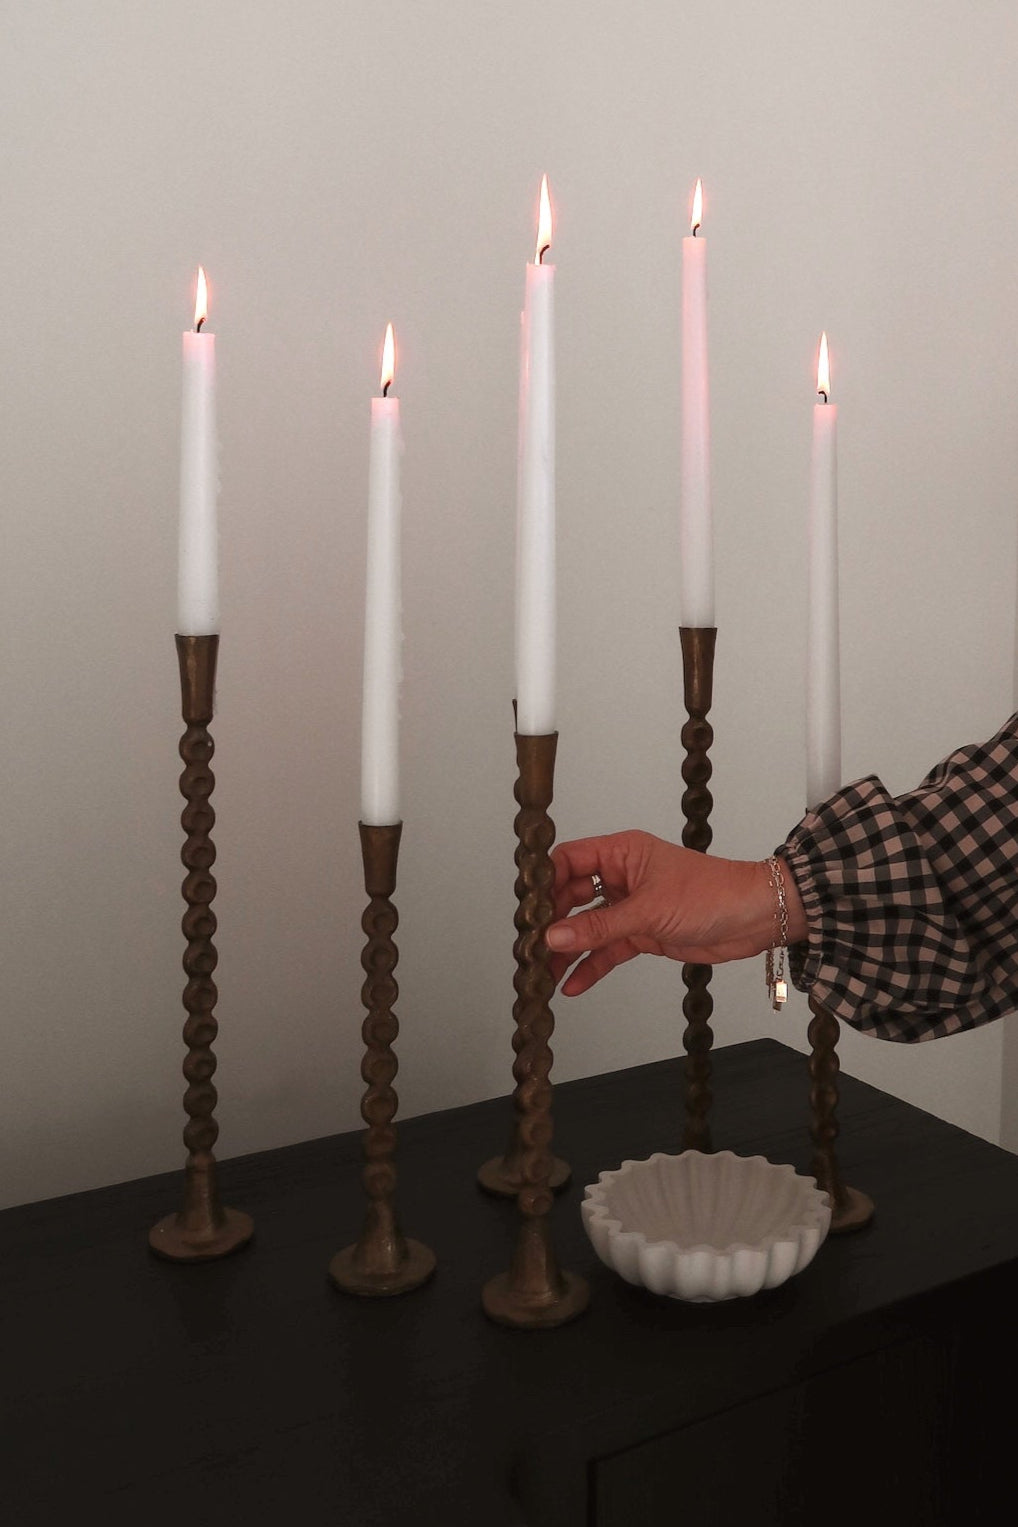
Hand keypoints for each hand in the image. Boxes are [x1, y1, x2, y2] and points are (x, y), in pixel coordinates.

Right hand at [545, 830, 804, 996]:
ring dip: (568, 950)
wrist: (753, 918)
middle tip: (531, 945)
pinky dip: (591, 966)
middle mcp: (622, 877)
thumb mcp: (648, 910)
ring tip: (544, 974)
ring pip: (588, 928)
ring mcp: (632, 906)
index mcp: (622, 853)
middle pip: (572, 896)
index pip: (569, 860)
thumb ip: (599, 926)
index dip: (546, 881)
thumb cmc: (712, 894)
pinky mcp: (643, 933)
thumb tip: (556, 935)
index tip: (528, 906)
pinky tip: (573, 984)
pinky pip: (608, 949)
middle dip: (553, 921)